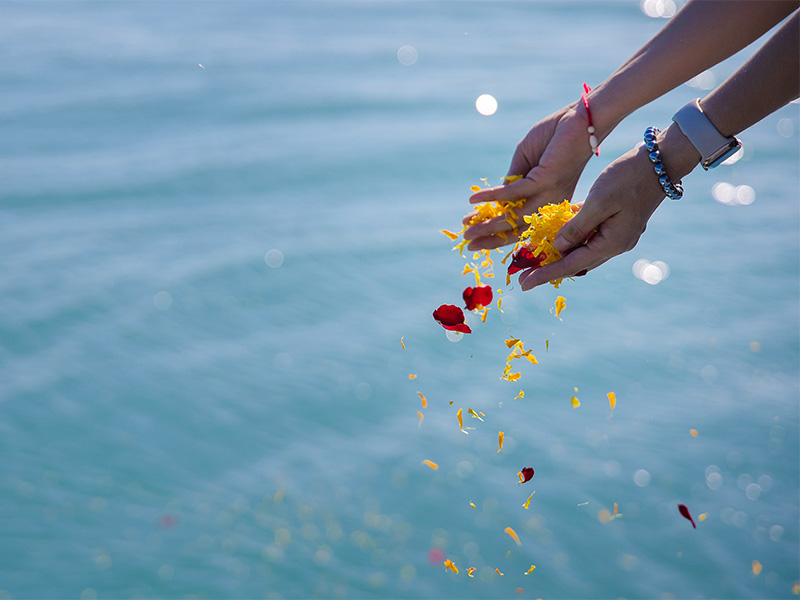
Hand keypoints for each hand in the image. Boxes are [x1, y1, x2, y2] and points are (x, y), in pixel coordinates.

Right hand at [462, 103, 595, 250]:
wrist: (581, 119)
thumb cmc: (554, 138)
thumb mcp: (526, 162)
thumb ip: (512, 182)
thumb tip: (494, 200)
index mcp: (547, 202)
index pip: (519, 225)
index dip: (495, 232)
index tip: (473, 236)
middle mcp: (550, 204)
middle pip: (515, 228)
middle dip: (489, 235)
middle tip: (466, 240)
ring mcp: (549, 194)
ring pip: (513, 216)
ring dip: (487, 222)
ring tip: (466, 226)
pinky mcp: (546, 180)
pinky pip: (513, 193)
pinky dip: (491, 197)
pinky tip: (474, 200)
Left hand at [517, 143, 666, 289]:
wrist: (659, 162)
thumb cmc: (628, 178)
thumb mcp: (598, 201)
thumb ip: (576, 227)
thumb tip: (557, 248)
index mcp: (612, 243)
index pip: (571, 265)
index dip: (545, 275)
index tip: (523, 284)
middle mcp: (615, 245)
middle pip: (575, 263)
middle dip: (549, 269)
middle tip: (523, 275)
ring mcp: (617, 236)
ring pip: (581, 251)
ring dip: (559, 255)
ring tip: (534, 257)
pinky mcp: (617, 225)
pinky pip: (589, 237)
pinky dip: (571, 238)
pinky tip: (554, 236)